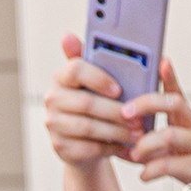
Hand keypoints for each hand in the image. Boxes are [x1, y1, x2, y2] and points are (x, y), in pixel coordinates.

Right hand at [46, 37, 139, 171]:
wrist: (83, 143)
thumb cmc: (95, 105)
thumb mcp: (98, 83)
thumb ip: (101, 62)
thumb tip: (93, 42)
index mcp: (62, 76)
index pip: (76, 70)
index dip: (99, 79)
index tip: (119, 89)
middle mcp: (53, 98)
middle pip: (86, 103)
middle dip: (116, 111)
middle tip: (138, 118)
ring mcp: (54, 124)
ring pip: (89, 127)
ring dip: (117, 131)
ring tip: (137, 134)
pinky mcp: (60, 147)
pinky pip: (89, 148)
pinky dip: (111, 148)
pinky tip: (127, 147)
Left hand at [127, 64, 190, 190]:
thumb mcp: (181, 151)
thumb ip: (157, 146)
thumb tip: (127, 146)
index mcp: (188, 122)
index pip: (177, 93)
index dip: (169, 76)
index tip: (160, 61)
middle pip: (173, 103)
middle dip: (146, 104)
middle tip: (125, 113)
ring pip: (170, 135)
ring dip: (146, 143)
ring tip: (134, 154)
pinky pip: (172, 165)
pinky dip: (152, 170)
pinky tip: (144, 176)